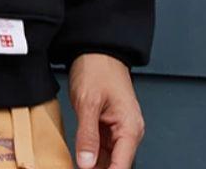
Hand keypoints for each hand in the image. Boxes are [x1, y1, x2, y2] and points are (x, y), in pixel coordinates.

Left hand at [69, 53, 144, 168]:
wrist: (96, 50)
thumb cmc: (97, 69)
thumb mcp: (88, 102)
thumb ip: (87, 135)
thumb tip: (86, 164)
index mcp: (130, 128)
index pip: (122, 166)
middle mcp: (128, 132)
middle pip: (116, 164)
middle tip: (75, 167)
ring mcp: (118, 129)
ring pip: (108, 158)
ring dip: (93, 164)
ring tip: (75, 164)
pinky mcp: (107, 125)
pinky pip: (101, 147)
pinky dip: (91, 154)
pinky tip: (78, 159)